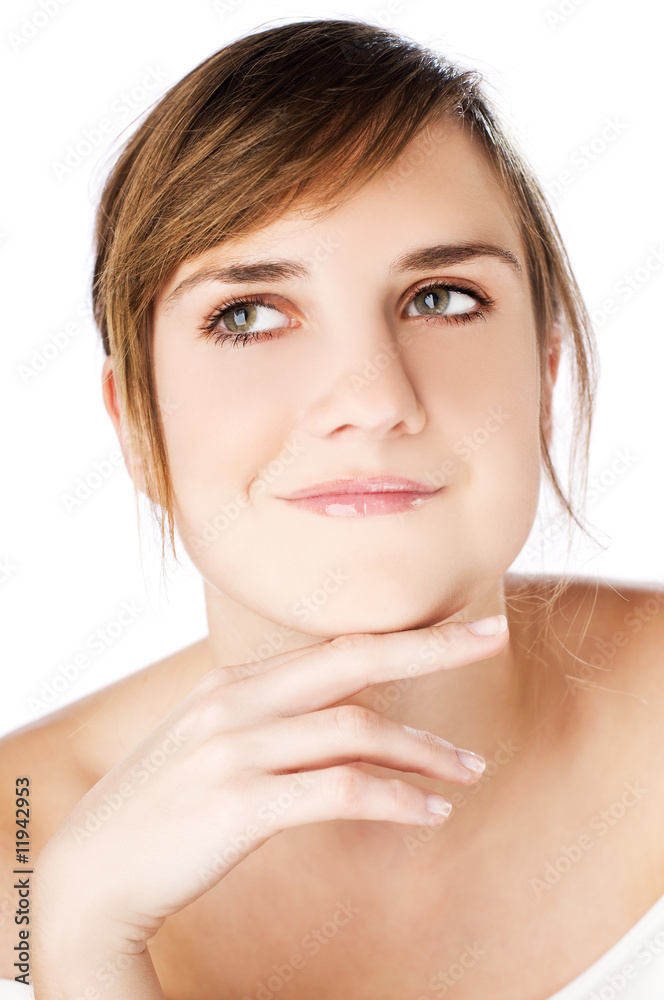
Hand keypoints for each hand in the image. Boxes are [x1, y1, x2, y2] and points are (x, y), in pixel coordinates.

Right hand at [33, 614, 507, 954]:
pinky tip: (430, 813)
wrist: (91, 876)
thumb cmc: (160, 811)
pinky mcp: (240, 803)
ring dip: (423, 750)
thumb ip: (267, 720)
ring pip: (355, 730)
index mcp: (231, 684)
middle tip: (496, 638)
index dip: (401, 634)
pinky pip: (339, 792)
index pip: (332, 648)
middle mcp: (235, 702)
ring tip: (469, 771)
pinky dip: (394, 798)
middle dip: (430, 644)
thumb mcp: (208, 745)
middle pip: (352, 660)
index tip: (460, 627)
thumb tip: (337, 715)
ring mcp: (235, 749)